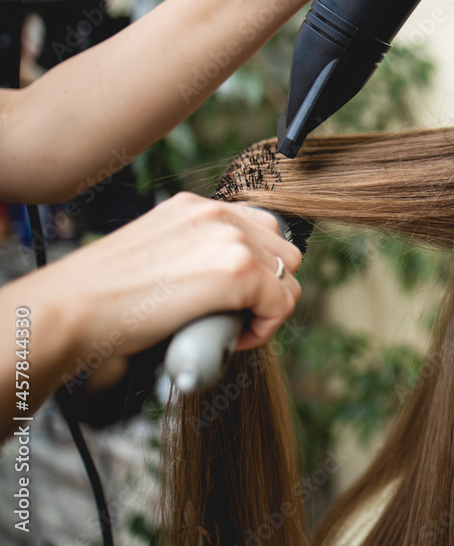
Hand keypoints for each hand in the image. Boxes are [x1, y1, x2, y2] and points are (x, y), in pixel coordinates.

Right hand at [16, 193, 301, 358]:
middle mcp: (216, 213)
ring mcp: (229, 238)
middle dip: (269, 288)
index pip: (260, 230)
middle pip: (282, 249)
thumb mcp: (156, 256)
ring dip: (270, 307)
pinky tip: (234, 339)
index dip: (257, 269)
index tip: (233, 300)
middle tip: (238, 317)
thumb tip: (222, 286)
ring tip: (234, 328)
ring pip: (288, 275)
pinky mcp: (238, 270)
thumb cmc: (104, 297)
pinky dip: (266, 328)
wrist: (72, 309)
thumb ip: (193, 255)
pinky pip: (281, 302)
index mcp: (195, 206)